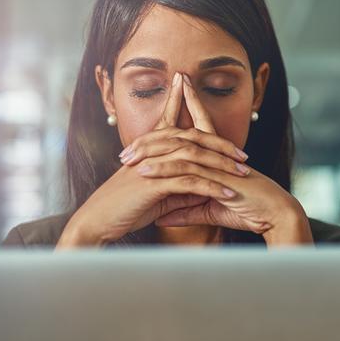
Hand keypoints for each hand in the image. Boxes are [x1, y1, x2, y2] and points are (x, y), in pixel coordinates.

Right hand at [56, 72, 249, 247]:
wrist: (96, 222)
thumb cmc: (122, 209)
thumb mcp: (155, 194)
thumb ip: (177, 186)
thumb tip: (201, 186)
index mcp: (149, 148)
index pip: (176, 125)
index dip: (196, 118)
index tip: (227, 133)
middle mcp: (151, 150)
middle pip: (193, 137)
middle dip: (221, 144)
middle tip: (243, 155)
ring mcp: (152, 164)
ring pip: (195, 157)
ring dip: (222, 165)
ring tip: (243, 174)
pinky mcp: (154, 183)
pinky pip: (190, 181)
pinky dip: (212, 187)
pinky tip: (229, 193)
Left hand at [140, 73, 313, 245]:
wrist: (276, 215)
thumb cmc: (248, 210)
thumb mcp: (210, 210)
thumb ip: (185, 210)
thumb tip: (162, 216)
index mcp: (217, 157)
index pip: (198, 127)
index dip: (185, 111)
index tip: (169, 99)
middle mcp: (217, 155)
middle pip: (182, 134)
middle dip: (156, 134)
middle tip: (130, 142)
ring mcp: (218, 164)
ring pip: (180, 150)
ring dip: (152, 152)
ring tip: (128, 158)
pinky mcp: (219, 178)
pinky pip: (187, 171)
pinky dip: (165, 170)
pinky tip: (145, 172)